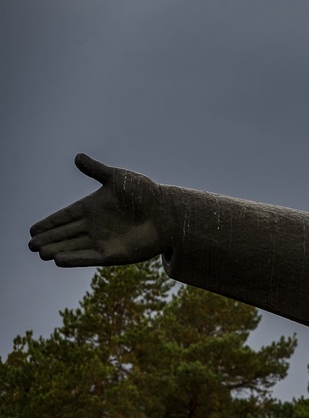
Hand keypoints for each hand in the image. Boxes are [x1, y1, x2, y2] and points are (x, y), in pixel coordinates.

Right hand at [29, 154, 169, 266]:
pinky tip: (58, 261)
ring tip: (40, 253)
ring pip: (74, 247)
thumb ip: (96, 170)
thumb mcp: (118, 178)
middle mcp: (95, 226)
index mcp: (93, 207)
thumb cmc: (145, 193)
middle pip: (66, 234)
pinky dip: (74, 259)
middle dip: (49, 239)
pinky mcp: (113, 254)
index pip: (65, 216)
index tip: (32, 230)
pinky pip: (89, 258)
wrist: (168, 212)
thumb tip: (77, 157)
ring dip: (58, 250)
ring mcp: (103, 240)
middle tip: (31, 245)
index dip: (50, 223)